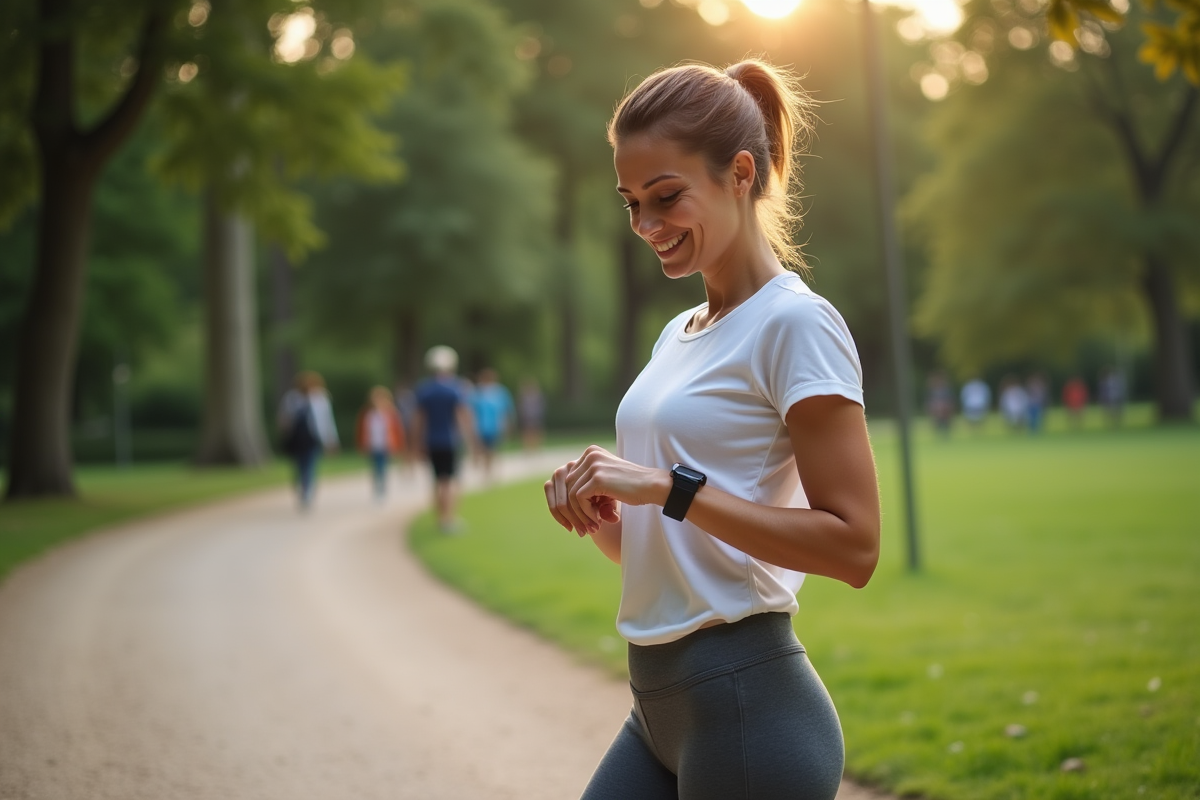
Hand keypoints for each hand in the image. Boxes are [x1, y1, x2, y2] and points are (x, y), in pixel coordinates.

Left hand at [544, 445, 667, 535]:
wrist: (652, 486)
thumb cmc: (631, 488)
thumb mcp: (606, 483)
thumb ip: (586, 487)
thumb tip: (561, 507)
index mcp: (590, 453)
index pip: (568, 479)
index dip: (570, 502)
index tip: (579, 519)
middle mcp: (590, 455)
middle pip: (567, 487)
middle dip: (573, 511)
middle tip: (584, 528)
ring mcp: (593, 465)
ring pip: (571, 495)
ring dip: (580, 515)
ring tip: (592, 527)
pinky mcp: (597, 478)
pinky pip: (579, 499)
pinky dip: (585, 514)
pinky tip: (597, 521)